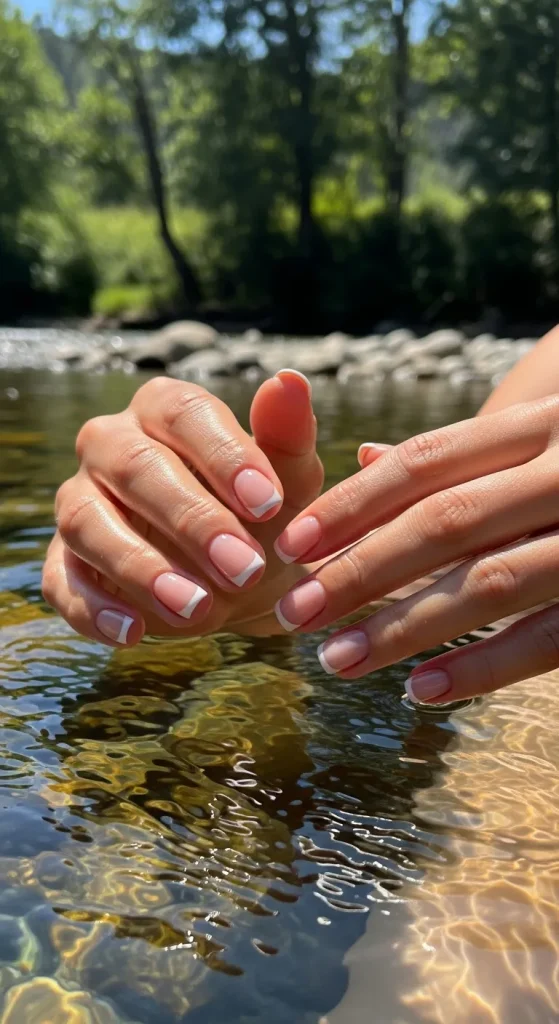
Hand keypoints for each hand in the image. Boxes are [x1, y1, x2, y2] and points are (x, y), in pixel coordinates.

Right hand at [43, 371, 322, 645]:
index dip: (224, 455)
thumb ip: (287, 437)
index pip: (183, 412)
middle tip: (245, 569)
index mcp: (164, 410)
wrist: (239, 582)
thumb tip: (289, 381)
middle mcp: (111, 445)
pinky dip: (94, 610)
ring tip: (196, 609)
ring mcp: (80, 503)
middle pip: (135, 466)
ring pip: (88, 522)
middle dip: (191, 520)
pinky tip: (133, 634)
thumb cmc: (261, 518)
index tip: (268, 504)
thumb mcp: (289, 483)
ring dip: (141, 568)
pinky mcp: (64, 563)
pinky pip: (64, 582)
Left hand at [272, 397, 558, 703]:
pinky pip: (553, 639)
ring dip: (406, 627)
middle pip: (446, 520)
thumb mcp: (543, 433)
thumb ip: (464, 452)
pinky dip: (486, 668)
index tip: (293, 546)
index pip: (428, 461)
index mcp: (543, 424)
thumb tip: (365, 457)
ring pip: (492, 582)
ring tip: (338, 661)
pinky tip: (423, 691)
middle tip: (295, 615)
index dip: (353, 503)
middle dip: (362, 570)